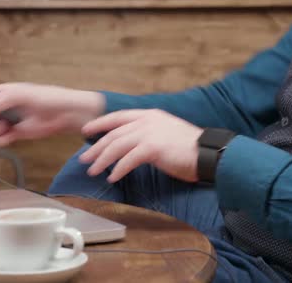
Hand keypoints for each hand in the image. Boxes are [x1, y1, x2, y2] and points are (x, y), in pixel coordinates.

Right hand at [0, 83, 103, 146]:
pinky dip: (1, 139)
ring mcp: (8, 120)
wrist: (66, 115)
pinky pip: (0, 138)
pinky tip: (7, 136)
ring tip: (2, 129)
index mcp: (2, 93)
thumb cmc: (48, 98)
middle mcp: (2, 107)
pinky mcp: (16, 133)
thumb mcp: (25, 95)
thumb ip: (5, 99)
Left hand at [79, 109, 202, 182]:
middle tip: (84, 159)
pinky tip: (112, 177)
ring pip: (117, 146)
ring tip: (93, 171)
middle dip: (96, 147)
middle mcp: (148, 121)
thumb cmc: (189, 148)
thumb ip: (149, 134)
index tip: (86, 131)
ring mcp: (150, 133)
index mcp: (150, 115)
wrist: (207, 153)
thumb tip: (132, 145)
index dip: (100, 124)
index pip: (118, 117)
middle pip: (114, 133)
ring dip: (102, 160)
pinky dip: (118, 169)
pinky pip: (128, 160)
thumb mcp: (166, 133)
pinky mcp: (153, 148)